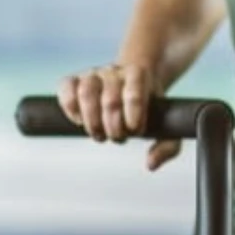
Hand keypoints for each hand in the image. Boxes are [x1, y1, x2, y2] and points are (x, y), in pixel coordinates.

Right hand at [56, 62, 183, 171]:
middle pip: (110, 101)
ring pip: (86, 93)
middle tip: (117, 137)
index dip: (133, 116)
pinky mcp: (74, 79)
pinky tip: (79, 121)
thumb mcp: (166, 124)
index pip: (135, 93)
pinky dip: (70, 108)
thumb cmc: (149, 108)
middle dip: (114, 128)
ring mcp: (93, 74)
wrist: (133, 83)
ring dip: (92, 122)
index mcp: (139, 74)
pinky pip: (66, 88)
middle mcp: (115, 70)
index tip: (135, 131)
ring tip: (99, 135)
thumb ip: (168, 146)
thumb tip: (150, 164)